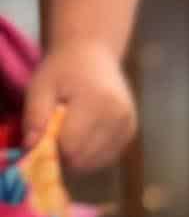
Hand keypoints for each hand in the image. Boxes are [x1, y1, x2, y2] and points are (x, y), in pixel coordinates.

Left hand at [24, 42, 137, 171]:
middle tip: (56, 131)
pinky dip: (90, 154)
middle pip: (83, 158)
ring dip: (77, 155)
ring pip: (94, 162)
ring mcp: (128, 123)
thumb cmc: (63, 71)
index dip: (51, 147)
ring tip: (71, 129)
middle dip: (63, 154)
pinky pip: (105, 157)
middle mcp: (119, 115)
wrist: (93, 54)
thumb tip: (30, 145)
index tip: (45, 133)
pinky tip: (84, 133)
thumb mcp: (40, 86)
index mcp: (97, 102)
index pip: (70, 147)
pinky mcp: (130, 130)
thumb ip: (34, 115)